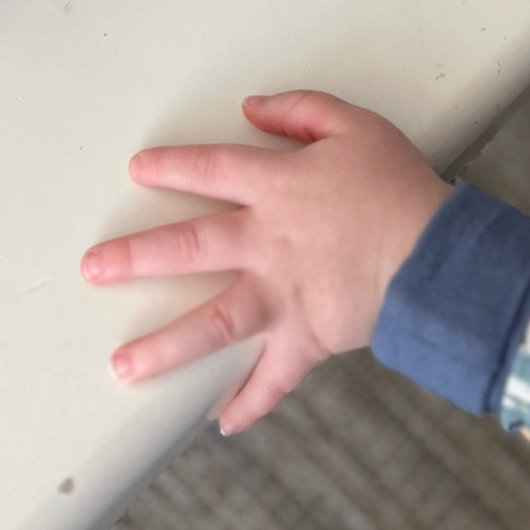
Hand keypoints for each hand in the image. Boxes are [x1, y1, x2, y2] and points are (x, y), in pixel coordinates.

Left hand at [80, 90, 449, 433]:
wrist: (436, 254)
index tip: (138, 170)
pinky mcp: (306, 337)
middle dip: (134, 258)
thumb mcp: (355, 125)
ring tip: (121, 366)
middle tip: (93, 269)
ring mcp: (282, 295)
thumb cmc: (398, 186)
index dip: (171, 167)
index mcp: (276, 186)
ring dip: (164, 346)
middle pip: (188, 247)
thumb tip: (252, 109)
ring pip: (210, 322)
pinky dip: (250, 402)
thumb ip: (300, 110)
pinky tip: (222, 421)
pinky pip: (273, 378)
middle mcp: (266, 242)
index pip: (209, 170)